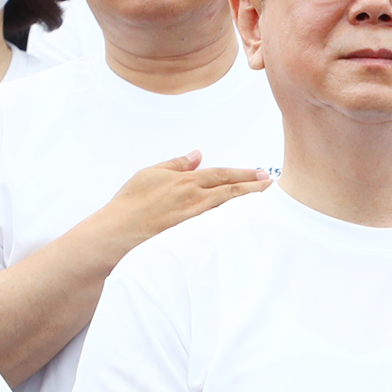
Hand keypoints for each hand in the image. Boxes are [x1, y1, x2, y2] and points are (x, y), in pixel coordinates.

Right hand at [94, 150, 272, 254]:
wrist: (117, 232)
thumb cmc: (130, 203)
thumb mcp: (150, 174)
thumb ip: (176, 164)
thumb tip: (196, 155)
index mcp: (185, 181)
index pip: (222, 175)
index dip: (244, 175)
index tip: (261, 174)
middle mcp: (194, 199)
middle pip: (232, 191)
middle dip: (255, 188)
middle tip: (274, 187)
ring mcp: (195, 220)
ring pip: (230, 210)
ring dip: (251, 206)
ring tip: (269, 204)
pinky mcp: (193, 237)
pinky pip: (220, 228)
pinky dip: (236, 224)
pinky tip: (250, 225)